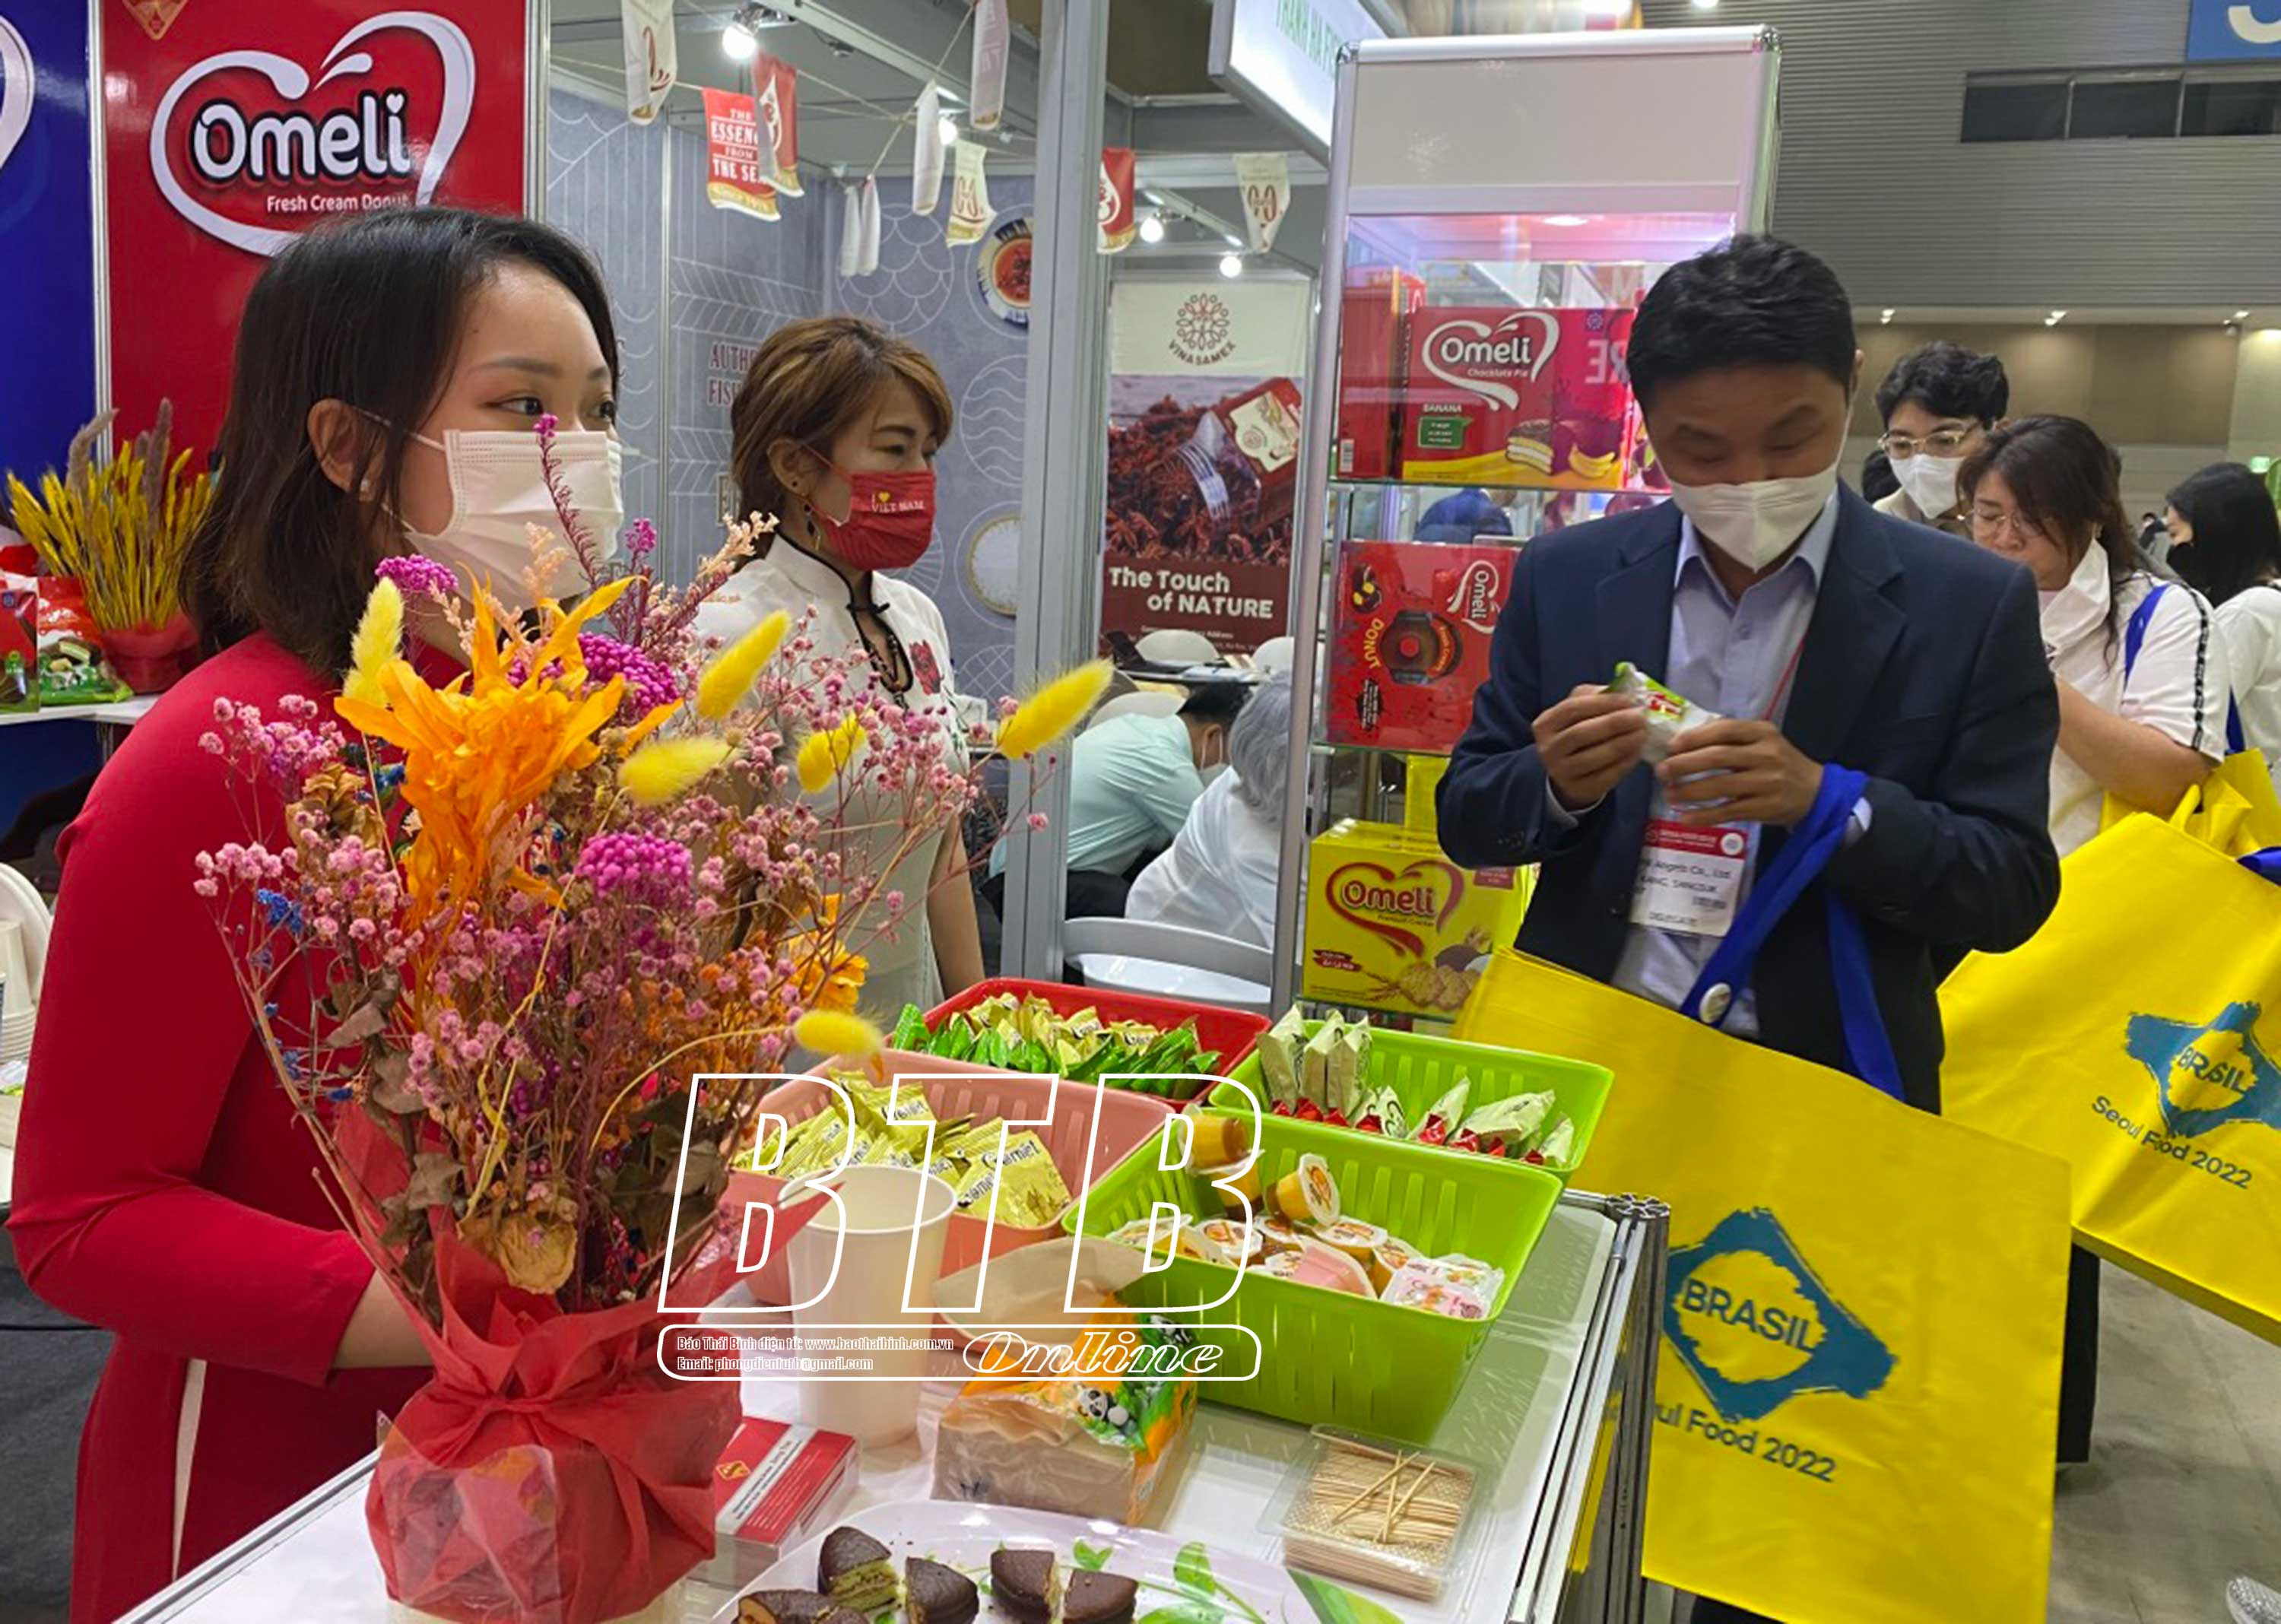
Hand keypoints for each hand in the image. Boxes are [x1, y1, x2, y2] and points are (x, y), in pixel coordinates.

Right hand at [1534, 685, 1647, 810]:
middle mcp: (1548, 748)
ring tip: (1642, 733)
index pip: (1572, 708)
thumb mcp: (1578, 711)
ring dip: (1623, 743)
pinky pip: (1605, 776)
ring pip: (1594, 756)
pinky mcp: (1579, 788)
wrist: (1567, 771)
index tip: (1628, 700)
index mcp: (1545, 724)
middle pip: (1581, 733)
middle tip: (1640, 717)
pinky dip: (1624, 763)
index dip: (1602, 703)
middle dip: (1615, 723)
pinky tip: (1637, 752)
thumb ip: (1595, 696)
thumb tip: (1624, 690)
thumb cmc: (1577, 732)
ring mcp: (1561, 772)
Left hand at [1659, 718, 1823, 827]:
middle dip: (1685, 764)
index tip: (1671, 746)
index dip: (1694, 738)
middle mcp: (1766, 755)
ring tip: (1669, 794)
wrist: (1816, 792)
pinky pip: (1728, 811)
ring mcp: (1767, 782)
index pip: (1724, 730)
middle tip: (1662, 771)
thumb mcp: (1762, 742)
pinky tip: (1685, 817)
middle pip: (1718, 757)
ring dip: (1689, 791)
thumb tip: (1684, 742)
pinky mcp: (1765, 807)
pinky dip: (1704, 815)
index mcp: (1762, 733)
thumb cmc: (1778, 763)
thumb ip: (1730, 738)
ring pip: (1720, 786)